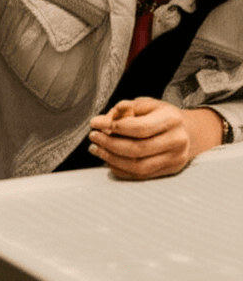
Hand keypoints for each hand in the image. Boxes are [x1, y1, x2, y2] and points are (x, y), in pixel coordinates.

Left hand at [87, 98, 221, 178]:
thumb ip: (125, 109)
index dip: (115, 127)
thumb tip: (103, 120)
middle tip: (93, 137)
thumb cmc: (160, 115)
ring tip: (95, 149)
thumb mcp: (145, 104)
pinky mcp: (169, 171)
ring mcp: (175, 159)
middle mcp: (177, 141)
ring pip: (138, 166)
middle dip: (109, 144)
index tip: (95, 123)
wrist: (187, 131)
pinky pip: (140, 176)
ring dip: (111, 158)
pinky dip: (120, 169)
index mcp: (172, 119)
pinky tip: (107, 159)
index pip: (140, 128)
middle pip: (138, 149)